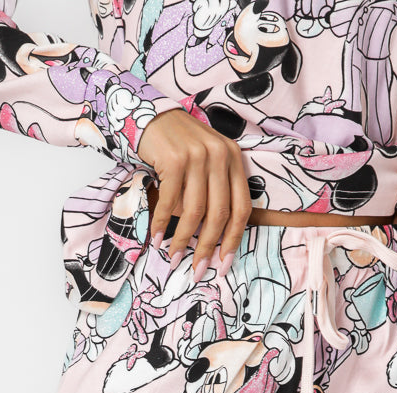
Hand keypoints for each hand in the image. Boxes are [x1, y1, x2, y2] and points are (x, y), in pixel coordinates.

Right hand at [136, 108, 251, 279]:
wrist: (153, 117)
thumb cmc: (181, 148)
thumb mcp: (207, 165)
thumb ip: (214, 194)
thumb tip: (207, 241)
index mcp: (234, 159)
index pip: (242, 207)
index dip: (234, 240)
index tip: (223, 264)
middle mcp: (220, 156)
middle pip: (219, 214)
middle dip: (207, 247)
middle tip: (198, 270)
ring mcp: (198, 156)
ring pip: (195, 211)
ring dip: (182, 240)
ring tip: (174, 258)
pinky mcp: (174, 159)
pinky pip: (170, 202)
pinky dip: (163, 224)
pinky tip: (157, 238)